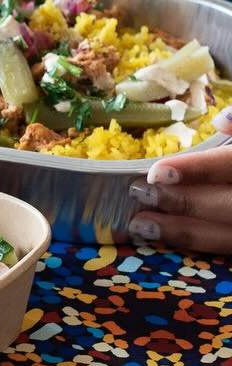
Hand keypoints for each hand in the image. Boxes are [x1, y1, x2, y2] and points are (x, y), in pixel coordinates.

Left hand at [131, 112, 231, 254]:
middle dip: (186, 203)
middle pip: (231, 205)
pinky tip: (170, 239)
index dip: (199, 169)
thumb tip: (222, 120)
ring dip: (187, 232)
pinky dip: (203, 245)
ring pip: (231, 236)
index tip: (158, 171)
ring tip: (143, 225)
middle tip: (142, 195)